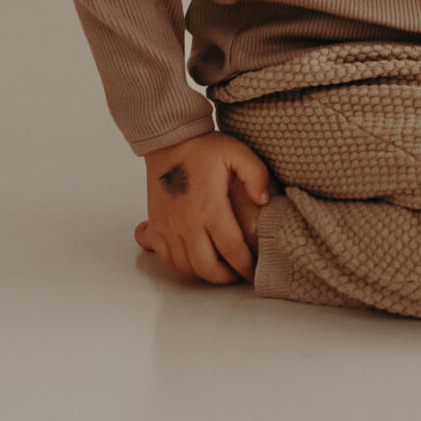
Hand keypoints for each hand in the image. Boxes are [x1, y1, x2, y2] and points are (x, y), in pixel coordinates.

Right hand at [135, 132, 270, 283]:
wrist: (168, 142)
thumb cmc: (204, 148)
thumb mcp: (238, 153)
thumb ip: (257, 175)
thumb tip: (265, 201)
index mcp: (210, 207)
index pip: (231, 248)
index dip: (245, 264)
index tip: (255, 269)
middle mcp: (187, 223)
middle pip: (207, 267)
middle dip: (226, 277)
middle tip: (240, 274)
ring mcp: (168, 228)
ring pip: (185, 267)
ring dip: (204, 274)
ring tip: (221, 269)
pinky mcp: (156, 227)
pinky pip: (166, 259)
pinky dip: (182, 267)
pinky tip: (196, 262)